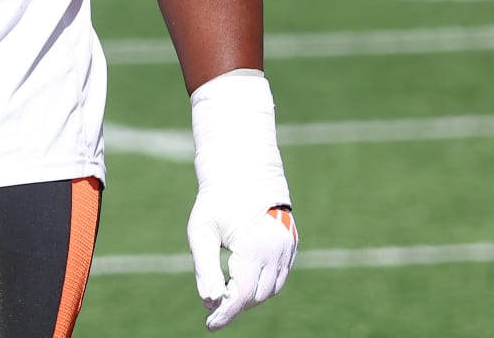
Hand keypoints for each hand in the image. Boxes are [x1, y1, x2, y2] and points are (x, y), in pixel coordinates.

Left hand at [190, 201, 297, 329]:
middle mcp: (276, 251)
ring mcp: (287, 248)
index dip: (225, 313)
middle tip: (213, 302)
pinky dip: (263, 284)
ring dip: (250, 296)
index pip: (240, 295)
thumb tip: (209, 301)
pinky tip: (243, 278)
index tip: (210, 325)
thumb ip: (205, 267)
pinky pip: (279, 277)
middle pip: (256, 295)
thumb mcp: (201, 231)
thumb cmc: (217, 201)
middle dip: (235, 304)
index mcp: (254, 247)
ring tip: (227, 289)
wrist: (244, 172)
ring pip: (271, 290)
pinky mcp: (291, 246)